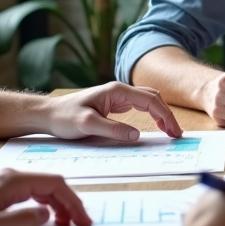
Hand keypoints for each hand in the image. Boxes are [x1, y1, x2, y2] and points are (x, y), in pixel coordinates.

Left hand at [0, 169, 91, 225]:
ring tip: (67, 224)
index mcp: (12, 180)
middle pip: (50, 185)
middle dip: (69, 203)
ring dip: (57, 204)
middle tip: (81, 224)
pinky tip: (44, 217)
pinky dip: (44, 204)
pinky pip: (30, 194)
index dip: (73, 201)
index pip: (54, 184)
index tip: (83, 219)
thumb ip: (21, 219)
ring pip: (41, 189)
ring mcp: (4, 182)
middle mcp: (10, 176)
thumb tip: (47, 214)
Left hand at [41, 81, 182, 141]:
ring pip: (148, 100)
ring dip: (161, 113)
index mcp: (117, 91)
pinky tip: (155, 125)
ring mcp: (118, 96)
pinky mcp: (114, 104)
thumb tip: (136, 134)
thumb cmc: (64, 118)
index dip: (165, 116)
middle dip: (168, 114)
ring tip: (170, 130)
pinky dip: (152, 114)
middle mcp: (120, 90)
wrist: (48, 114)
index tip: (174, 132)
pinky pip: (140, 106)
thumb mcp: (87, 125)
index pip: (150, 100)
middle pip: (153, 97)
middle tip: (176, 133)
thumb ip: (112, 129)